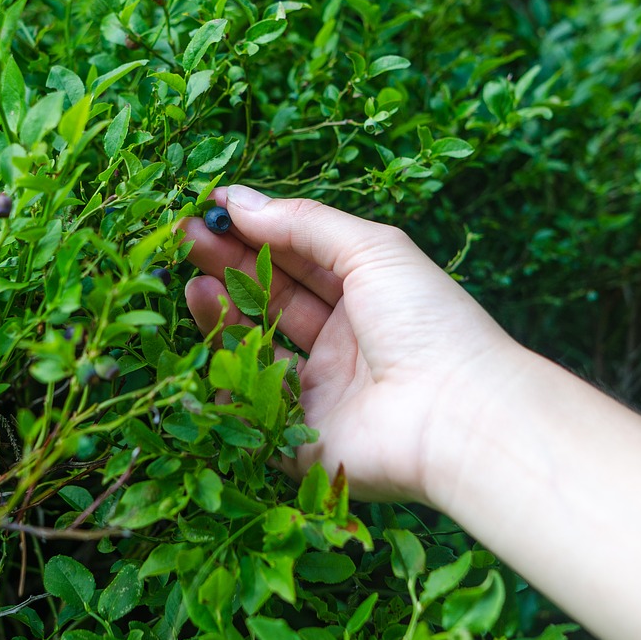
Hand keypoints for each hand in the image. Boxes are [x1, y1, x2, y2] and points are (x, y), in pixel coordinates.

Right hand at [182, 185, 527, 502]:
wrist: (457, 415)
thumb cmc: (428, 322)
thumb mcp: (372, 250)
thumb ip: (303, 223)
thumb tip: (238, 199)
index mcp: (366, 295)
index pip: (298, 256)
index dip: (256, 231)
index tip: (210, 209)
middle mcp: (341, 343)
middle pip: (271, 297)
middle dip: (228, 264)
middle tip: (183, 237)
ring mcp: (320, 392)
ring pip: (256, 347)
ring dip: (222, 312)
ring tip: (193, 282)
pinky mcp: (300, 440)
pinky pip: (251, 408)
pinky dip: (227, 375)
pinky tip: (208, 338)